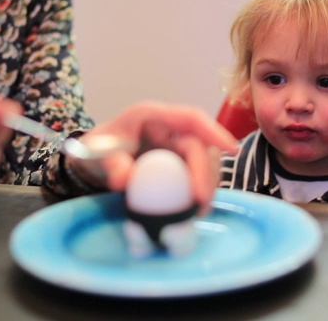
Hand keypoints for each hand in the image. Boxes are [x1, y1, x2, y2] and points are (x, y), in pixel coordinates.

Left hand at [67, 101, 237, 214]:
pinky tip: (194, 210)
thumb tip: (124, 180)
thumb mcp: (97, 153)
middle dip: (205, 172)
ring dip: (207, 185)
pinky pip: (196, 176)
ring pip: (204, 162)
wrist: (95, 159)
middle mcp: (171, 130)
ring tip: (199, 210)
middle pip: (201, 145)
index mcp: (153, 116)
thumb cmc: (99, 148)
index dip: (214, 130)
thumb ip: (111, 164)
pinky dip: (199, 192)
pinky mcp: (179, 165)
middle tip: (200, 200)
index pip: (191, 118)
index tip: (232, 150)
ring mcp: (177, 148)